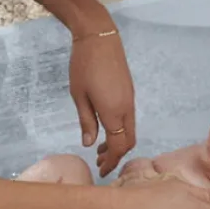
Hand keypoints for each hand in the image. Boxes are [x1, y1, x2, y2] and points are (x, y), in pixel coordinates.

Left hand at [68, 29, 135, 175]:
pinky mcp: (129, 92)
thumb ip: (86, 121)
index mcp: (114, 112)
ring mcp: (130, 99)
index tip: (101, 171)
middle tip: (99, 164)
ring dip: (118, 143)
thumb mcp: (79, 96)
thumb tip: (89, 144)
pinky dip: (119, 130)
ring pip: (130, 130)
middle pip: (128, 141)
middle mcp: (127, 108)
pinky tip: (105, 130)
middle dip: (116, 156)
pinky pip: (128, 119)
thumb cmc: (84, 66)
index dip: (111, 161)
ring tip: (99, 150)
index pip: (118, 146)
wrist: (99, 37)